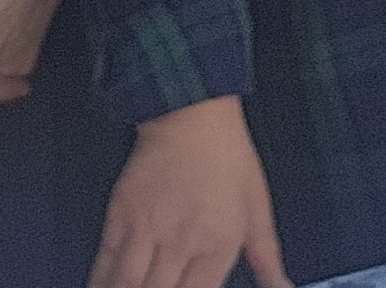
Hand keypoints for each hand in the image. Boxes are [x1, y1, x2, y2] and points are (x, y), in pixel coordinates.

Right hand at [94, 96, 289, 287]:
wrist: (191, 114)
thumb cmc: (226, 156)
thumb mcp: (257, 209)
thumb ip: (267, 258)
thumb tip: (283, 287)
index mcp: (218, 245)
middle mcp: (180, 243)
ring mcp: (146, 230)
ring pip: (126, 285)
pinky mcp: (119, 216)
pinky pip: (104, 263)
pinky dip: (102, 281)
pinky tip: (105, 287)